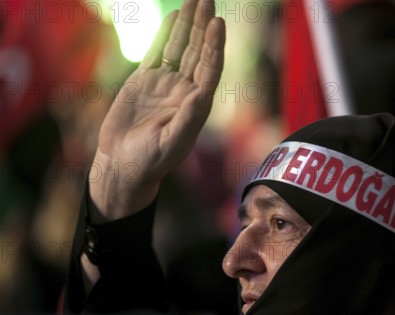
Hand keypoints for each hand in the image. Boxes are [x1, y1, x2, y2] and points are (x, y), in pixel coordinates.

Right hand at [89, 0, 224, 221]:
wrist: (123, 164)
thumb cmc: (150, 162)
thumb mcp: (170, 144)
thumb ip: (186, 120)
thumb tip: (201, 95)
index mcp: (196, 106)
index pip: (209, 69)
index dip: (214, 46)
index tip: (217, 23)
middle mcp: (185, 91)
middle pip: (198, 52)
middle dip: (203, 25)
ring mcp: (165, 84)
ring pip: (179, 48)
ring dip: (187, 25)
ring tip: (195, 0)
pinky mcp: (144, 81)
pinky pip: (157, 52)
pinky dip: (165, 34)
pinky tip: (174, 17)